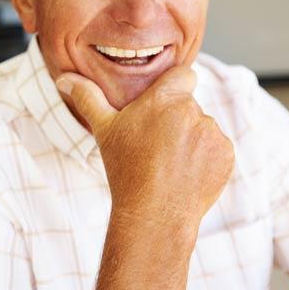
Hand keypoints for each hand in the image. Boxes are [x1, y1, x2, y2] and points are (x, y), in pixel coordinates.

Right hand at [56, 66, 234, 223]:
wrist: (154, 214)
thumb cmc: (125, 170)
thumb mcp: (103, 130)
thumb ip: (87, 98)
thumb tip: (64, 78)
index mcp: (165, 99)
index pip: (184, 75)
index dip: (175, 86)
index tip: (163, 105)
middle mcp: (193, 111)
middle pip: (189, 106)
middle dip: (177, 120)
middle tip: (157, 145)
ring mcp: (212, 133)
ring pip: (203, 127)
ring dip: (192, 139)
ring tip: (170, 163)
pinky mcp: (225, 154)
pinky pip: (217, 147)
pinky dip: (206, 158)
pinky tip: (186, 173)